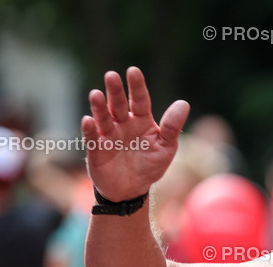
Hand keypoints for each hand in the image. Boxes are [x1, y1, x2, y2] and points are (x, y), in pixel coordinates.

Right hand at [81, 67, 188, 201]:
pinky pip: (91, 138)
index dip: (137, 87)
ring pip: (103, 117)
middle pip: (118, 104)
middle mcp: (122, 123)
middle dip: (115, 91)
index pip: (140, 100)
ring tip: (96, 94)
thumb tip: (184, 104)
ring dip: (99, 106)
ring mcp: (108, 135)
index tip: (133, 71)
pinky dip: (89, 129)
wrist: (131, 189)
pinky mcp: (96, 149)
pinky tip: (88, 120)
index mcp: (141, 120)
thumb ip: (172, 127)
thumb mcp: (166, 147)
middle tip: (112, 76)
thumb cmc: (150, 165)